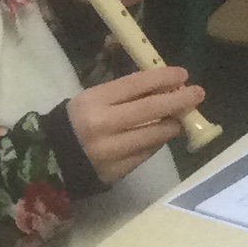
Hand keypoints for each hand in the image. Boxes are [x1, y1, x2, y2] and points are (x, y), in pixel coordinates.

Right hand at [64, 62, 204, 182]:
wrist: (50, 159)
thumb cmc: (75, 122)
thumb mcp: (92, 100)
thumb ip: (123, 95)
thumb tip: (163, 88)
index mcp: (94, 101)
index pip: (135, 85)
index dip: (162, 78)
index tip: (183, 75)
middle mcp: (103, 125)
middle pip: (149, 109)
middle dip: (178, 100)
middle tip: (197, 94)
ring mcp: (110, 150)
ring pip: (152, 135)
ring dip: (172, 125)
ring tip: (181, 119)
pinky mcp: (116, 171)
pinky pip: (145, 154)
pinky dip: (156, 143)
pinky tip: (162, 136)